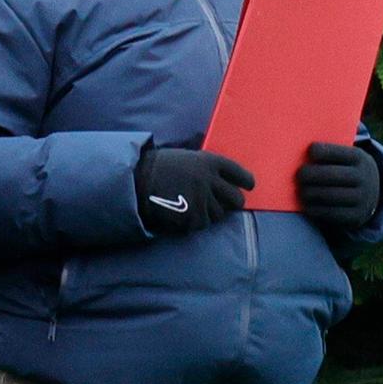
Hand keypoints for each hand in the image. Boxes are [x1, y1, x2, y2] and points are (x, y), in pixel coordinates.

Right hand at [135, 145, 253, 238]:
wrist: (134, 180)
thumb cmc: (158, 167)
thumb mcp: (186, 159)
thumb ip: (207, 169)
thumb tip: (225, 182)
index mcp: (209, 162)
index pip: (239, 174)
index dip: (246, 182)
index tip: (248, 186)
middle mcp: (209, 180)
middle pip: (236, 199)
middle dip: (233, 202)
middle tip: (226, 204)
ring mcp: (202, 200)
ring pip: (219, 215)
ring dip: (211, 213)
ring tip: (194, 206)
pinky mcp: (193, 217)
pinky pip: (203, 224)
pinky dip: (196, 222)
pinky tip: (183, 214)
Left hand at [295, 142, 382, 236]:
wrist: (370, 196)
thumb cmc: (345, 170)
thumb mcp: (347, 157)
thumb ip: (331, 149)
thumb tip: (305, 129)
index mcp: (360, 158)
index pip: (337, 152)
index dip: (320, 151)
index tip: (308, 152)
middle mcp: (365, 177)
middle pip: (331, 175)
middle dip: (310, 174)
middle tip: (299, 175)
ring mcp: (363, 198)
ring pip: (330, 195)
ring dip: (310, 193)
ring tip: (300, 191)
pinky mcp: (357, 217)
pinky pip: (331, 213)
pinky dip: (315, 209)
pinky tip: (306, 205)